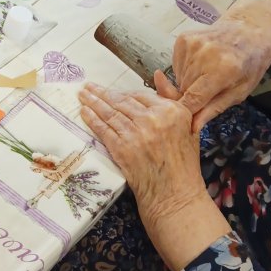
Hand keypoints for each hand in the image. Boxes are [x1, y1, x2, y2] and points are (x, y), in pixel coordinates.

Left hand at [79, 82, 229, 270]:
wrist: (175, 195)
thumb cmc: (183, 164)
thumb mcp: (189, 127)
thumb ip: (173, 99)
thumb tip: (159, 76)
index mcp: (172, 111)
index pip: (140, 95)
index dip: (122, 93)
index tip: (110, 91)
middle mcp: (153, 119)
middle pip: (121, 101)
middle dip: (101, 94)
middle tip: (88, 87)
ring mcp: (136, 134)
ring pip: (110, 113)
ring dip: (93, 103)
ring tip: (82, 96)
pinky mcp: (122, 148)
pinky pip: (104, 130)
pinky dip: (92, 120)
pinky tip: (84, 112)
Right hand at [159, 0, 270, 130]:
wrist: (249, 28)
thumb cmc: (250, 63)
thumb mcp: (240, 91)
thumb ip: (214, 108)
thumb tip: (193, 127)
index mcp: (223, 69)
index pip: (193, 98)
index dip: (187, 113)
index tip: (185, 123)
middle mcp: (203, 54)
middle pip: (184, 89)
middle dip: (190, 97)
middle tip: (207, 93)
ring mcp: (191, 44)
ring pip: (178, 78)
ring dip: (188, 83)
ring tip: (206, 75)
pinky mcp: (182, 38)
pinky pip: (176, 66)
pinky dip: (185, 70)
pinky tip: (201, 64)